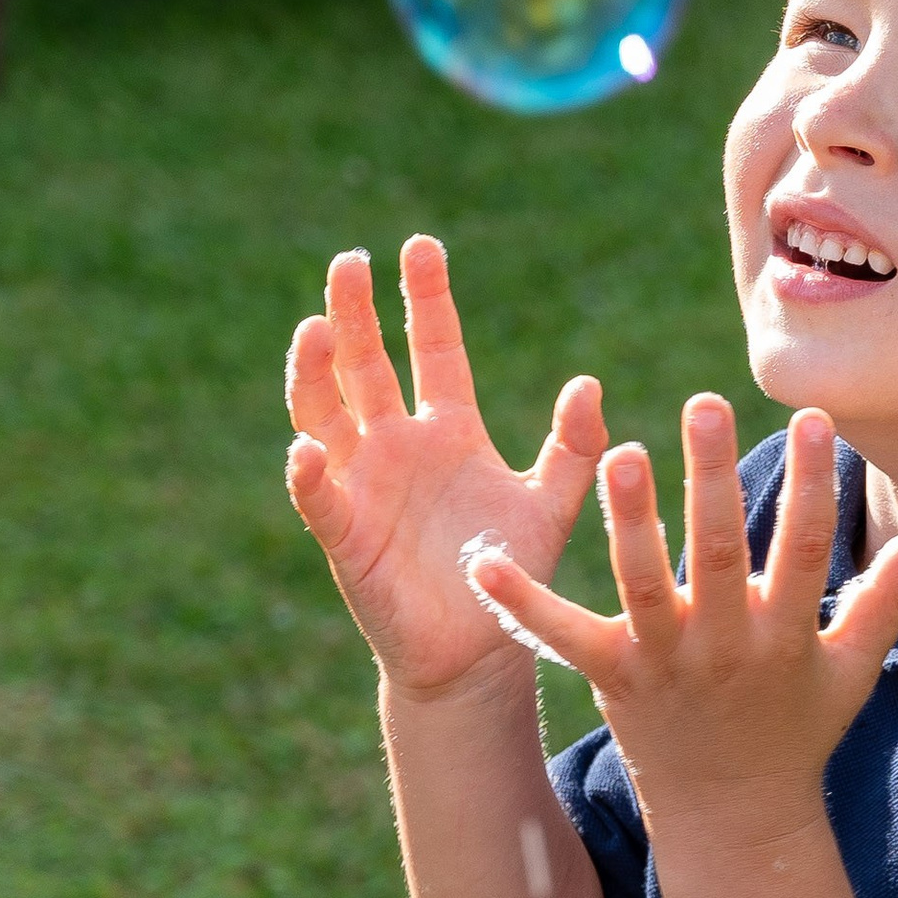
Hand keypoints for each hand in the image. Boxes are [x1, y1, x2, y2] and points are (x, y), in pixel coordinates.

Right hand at [286, 237, 605, 699]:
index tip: (419, 246)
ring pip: (326, 416)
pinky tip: (308, 449)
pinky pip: (320, 499)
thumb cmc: (512, 572)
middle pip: (367, 365)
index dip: (424, 300)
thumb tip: (590, 384)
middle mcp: (398, 447)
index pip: (432, 349)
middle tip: (350, 261)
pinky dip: (310, 474)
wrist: (480, 651)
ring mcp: (365, 486)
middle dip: (355, 314)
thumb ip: (574, 448)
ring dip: (316, 374)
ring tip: (315, 328)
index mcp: (449, 431)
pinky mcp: (346, 537)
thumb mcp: (553, 502)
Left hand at [464, 400, 897, 843]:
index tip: (813, 416)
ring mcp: (664, 663)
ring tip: (619, 452)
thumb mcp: (854, 669)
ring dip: (630, 518)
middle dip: (713, 479)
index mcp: (786, 637)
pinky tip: (482, 561)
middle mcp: (725, 647)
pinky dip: (519, 601)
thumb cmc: (797, 730)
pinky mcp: (611, 677)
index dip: (813, 481)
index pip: (806, 547)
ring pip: (642, 582)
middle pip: (720, 554)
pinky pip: (561, 635)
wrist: (732, 817)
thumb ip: (889, 598)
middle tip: (704, 404)